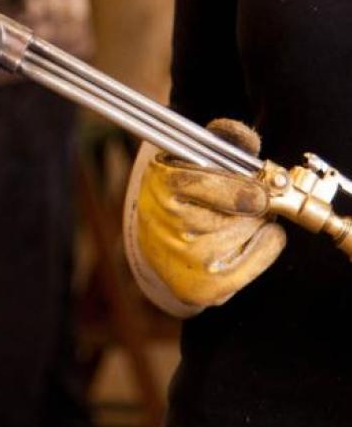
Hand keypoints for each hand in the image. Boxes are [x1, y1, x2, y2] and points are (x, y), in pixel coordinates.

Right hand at [134, 119, 285, 310]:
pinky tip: (251, 238)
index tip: (260, 188)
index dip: (240, 185)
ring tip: (242, 219)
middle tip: (253, 200)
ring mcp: (181, 261)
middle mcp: (165, 226)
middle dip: (254, 203)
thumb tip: (244, 138)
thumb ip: (221, 141)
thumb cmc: (184, 195)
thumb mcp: (195, 159)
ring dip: (257, 224)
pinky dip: (266, 246)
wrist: (160, 243)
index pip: (203, 182)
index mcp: (160, 186)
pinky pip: (256, 261)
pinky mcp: (199, 289)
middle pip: (235, 212)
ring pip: (248, 233)